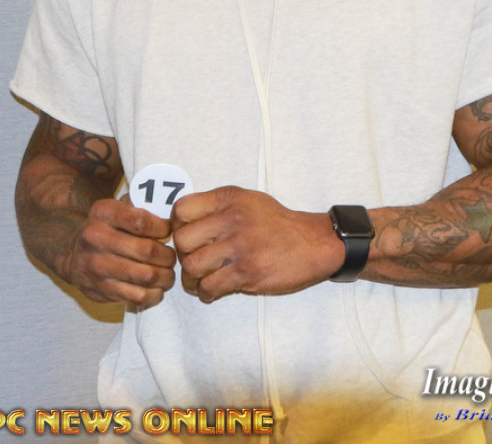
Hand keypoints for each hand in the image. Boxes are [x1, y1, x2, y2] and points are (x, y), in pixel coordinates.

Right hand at [62, 197, 176, 307]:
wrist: (71, 252)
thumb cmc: (106, 227)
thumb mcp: (117, 207)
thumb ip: (142, 207)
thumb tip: (173, 216)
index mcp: (103, 213)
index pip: (141, 221)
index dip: (162, 228)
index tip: (169, 231)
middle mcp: (96, 238)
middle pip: (146, 251)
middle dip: (168, 255)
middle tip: (172, 256)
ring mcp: (96, 266)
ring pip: (145, 276)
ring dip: (165, 276)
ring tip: (168, 273)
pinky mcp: (100, 290)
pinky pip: (137, 296)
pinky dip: (154, 294)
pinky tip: (157, 287)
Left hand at [171, 186, 344, 302]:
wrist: (314, 243)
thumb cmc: (278, 224)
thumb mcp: (249, 201)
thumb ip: (218, 207)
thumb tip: (182, 222)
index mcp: (230, 198)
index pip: (181, 209)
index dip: (177, 226)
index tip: (186, 238)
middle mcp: (232, 218)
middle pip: (182, 240)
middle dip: (183, 256)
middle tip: (194, 262)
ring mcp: (240, 245)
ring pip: (192, 266)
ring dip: (192, 279)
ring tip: (201, 281)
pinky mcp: (247, 272)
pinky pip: (210, 287)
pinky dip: (206, 293)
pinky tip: (214, 290)